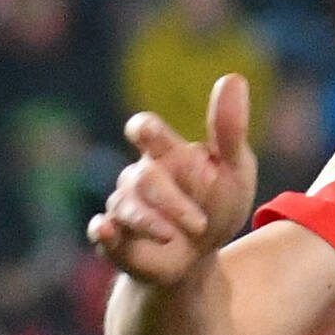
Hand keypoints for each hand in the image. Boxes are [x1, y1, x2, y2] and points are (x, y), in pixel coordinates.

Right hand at [87, 76, 257, 289]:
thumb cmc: (216, 205)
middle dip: (172, 200)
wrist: (202, 257)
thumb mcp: (234, 169)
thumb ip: (229, 129)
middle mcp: (138, 177)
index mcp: (164, 153)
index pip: (145, 129)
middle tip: (200, 223)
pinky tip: (107, 231)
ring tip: (177, 238)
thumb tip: (233, 78)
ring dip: (153, 223)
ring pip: (125, 206)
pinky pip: (101, 232)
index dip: (145, 131)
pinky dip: (103, 231)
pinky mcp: (114, 240)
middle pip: (143, 177)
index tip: (148, 135)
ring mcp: (124, 207)